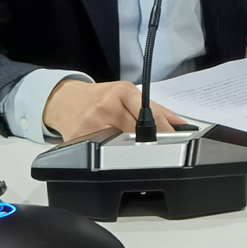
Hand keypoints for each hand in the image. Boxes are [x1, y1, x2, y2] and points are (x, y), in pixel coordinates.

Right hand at [42, 78, 180, 145]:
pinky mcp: (81, 139)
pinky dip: (112, 156)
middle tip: (160, 150)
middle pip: (138, 131)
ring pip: (122, 145)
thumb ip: (156, 108)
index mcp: (121, 91)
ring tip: (134, 151)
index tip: (175, 140)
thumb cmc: (99, 98)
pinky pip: (103, 153)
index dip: (166, 130)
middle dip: (151, 142)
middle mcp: (107, 106)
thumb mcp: (126, 94)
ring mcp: (93, 123)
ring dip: (133, 152)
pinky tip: (113, 154)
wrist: (65, 101)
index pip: (150, 114)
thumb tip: (181, 124)